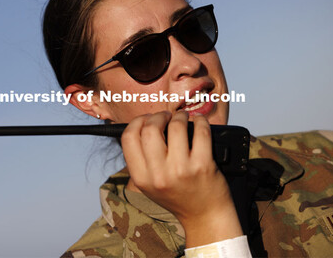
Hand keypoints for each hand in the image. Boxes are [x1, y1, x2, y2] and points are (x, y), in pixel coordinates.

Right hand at [121, 110, 242, 246]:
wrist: (204, 216)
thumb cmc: (177, 195)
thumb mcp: (149, 184)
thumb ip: (142, 158)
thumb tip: (144, 123)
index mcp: (141, 178)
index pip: (129, 137)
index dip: (137, 121)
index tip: (147, 120)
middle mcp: (159, 175)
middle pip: (149, 128)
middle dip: (158, 116)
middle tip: (166, 117)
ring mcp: (181, 170)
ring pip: (176, 126)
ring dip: (180, 116)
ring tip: (182, 118)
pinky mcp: (203, 166)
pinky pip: (200, 132)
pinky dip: (200, 121)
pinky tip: (199, 122)